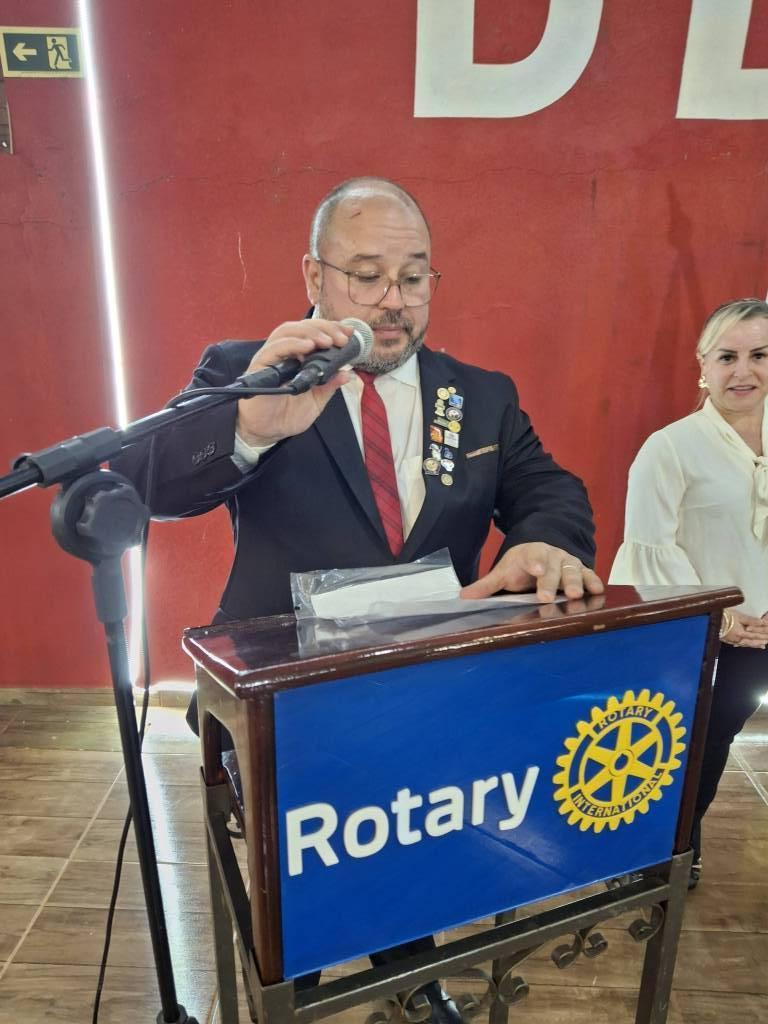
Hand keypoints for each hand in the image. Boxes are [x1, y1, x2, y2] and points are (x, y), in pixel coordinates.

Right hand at [236, 319, 354, 445]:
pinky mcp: (261, 365)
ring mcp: (272, 357)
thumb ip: (329, 385)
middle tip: (342, 339)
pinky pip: (275, 348)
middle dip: (325, 328)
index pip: (314, 333)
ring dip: (310, 332)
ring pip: (288, 331)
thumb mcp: (316, 400)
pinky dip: (292, 344)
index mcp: (299, 357)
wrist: (266, 432)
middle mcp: (285, 353)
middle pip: (303, 327)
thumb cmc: (287, 415)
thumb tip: (347, 373)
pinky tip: (307, 347)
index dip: (332, 329)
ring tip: (327, 341)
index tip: (349, 334)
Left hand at [460, 543, 604, 602]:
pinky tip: (598, 591)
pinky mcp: (582, 571)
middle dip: (551, 581)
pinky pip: (590, 575)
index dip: (535, 562)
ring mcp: (569, 563)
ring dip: (575, 583)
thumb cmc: (521, 567)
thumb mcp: (504, 573)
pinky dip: (594, 582)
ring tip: (576, 596)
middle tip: (548, 596)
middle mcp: (552, 556)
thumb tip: (463, 597)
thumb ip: (487, 586)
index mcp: (531, 554)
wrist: (542, 555)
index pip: (533, 556)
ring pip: (573, 571)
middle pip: (553, 567)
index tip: (535, 570)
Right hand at [721, 608, 767, 647]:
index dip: (764, 634)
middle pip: (752, 641)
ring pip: (747, 644)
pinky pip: (739, 644)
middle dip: (762, 641)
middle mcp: (737, 638)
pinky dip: (745, 644)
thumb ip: (750, 620)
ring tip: (762, 645)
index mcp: (741, 632)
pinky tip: (746, 644)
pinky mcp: (727, 640)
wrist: (708, 620)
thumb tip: (762, 622)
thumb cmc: (721, 616)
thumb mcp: (738, 615)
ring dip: (755, 644)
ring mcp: (732, 640)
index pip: (756, 635)